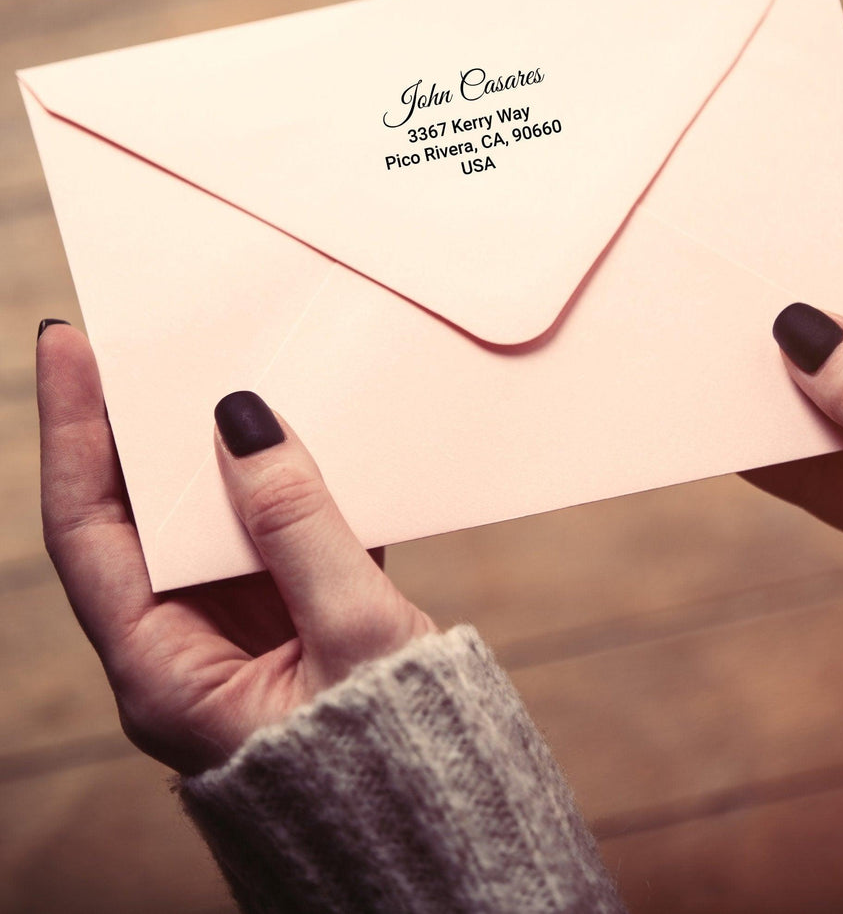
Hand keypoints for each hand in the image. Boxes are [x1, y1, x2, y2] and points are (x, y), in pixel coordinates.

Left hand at [36, 327, 433, 775]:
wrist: (445, 826)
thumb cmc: (394, 758)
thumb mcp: (350, 633)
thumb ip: (298, 524)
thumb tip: (243, 422)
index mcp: (166, 672)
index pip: (90, 530)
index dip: (77, 433)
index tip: (74, 348)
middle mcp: (187, 647)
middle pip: (146, 513)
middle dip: (150, 425)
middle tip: (160, 339)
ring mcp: (241, 630)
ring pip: (214, 517)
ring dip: (225, 448)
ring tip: (233, 367)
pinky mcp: (294, 618)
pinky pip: (277, 531)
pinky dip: (291, 482)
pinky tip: (308, 435)